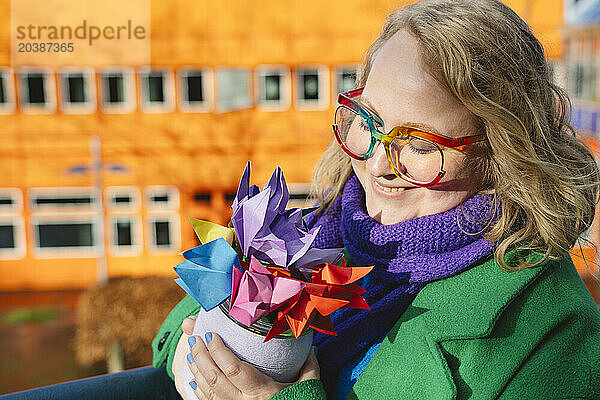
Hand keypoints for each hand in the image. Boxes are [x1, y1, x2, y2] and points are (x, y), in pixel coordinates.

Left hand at [181, 316, 319, 399]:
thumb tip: (309, 344)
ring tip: (191, 352)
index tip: (212, 334)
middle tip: (194, 337)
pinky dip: (197, 390)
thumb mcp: (309, 387)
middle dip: (200, 356)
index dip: (219, 351)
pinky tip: (192, 378)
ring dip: (196, 370)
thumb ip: (309, 366)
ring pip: (207, 391)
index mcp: (262, 392)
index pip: (234, 369)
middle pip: (214, 378)